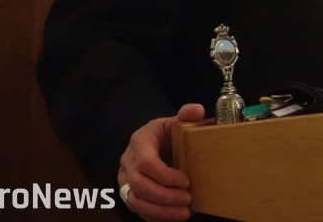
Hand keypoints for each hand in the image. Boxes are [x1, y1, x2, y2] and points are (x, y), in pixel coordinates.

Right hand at [118, 103, 205, 221]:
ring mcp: (125, 179)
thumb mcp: (175, 121)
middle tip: (187, 200)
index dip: (165, 176)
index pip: (146, 163)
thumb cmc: (166, 133)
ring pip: (135, 201)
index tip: (187, 182)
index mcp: (139, 142)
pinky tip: (174, 217)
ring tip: (183, 214)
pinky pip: (138, 209)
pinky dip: (155, 216)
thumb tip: (197, 110)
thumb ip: (186, 115)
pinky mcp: (129, 193)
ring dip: (160, 211)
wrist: (153, 143)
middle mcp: (128, 162)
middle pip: (139, 185)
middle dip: (165, 196)